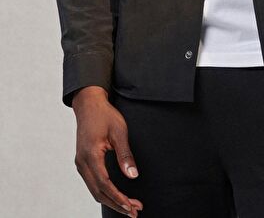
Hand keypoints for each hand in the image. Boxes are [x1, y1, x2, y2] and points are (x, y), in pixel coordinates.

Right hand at [72, 86, 143, 215]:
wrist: (88, 105)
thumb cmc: (104, 115)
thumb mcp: (119, 131)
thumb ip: (125, 154)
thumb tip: (133, 176)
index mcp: (91, 156)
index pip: (105, 185)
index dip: (119, 198)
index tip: (132, 206)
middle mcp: (82, 163)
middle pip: (98, 193)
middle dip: (117, 204)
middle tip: (134, 212)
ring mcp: (80, 163)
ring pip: (94, 190)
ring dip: (111, 200)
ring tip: (128, 206)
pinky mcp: (82, 162)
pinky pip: (92, 183)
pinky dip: (104, 192)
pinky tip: (116, 195)